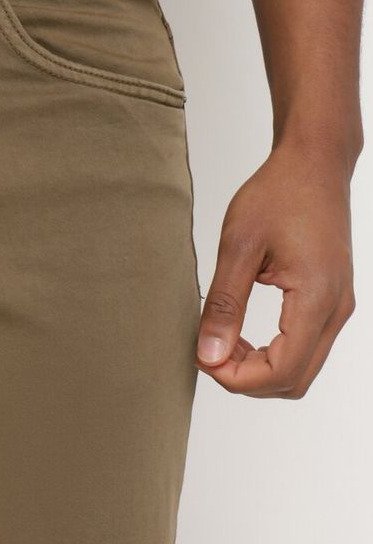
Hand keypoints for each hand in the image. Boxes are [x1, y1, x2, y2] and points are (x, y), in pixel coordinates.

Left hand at [195, 143, 356, 397]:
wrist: (314, 163)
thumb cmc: (278, 193)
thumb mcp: (238, 246)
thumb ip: (222, 305)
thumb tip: (208, 354)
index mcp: (316, 298)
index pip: (281, 371)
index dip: (237, 378)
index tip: (204, 357)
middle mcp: (336, 310)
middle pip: (294, 380)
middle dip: (247, 379)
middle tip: (210, 352)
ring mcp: (338, 306)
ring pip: (302, 369)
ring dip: (260, 369)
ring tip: (224, 342)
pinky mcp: (332, 300)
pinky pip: (306, 347)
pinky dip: (274, 354)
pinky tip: (243, 334)